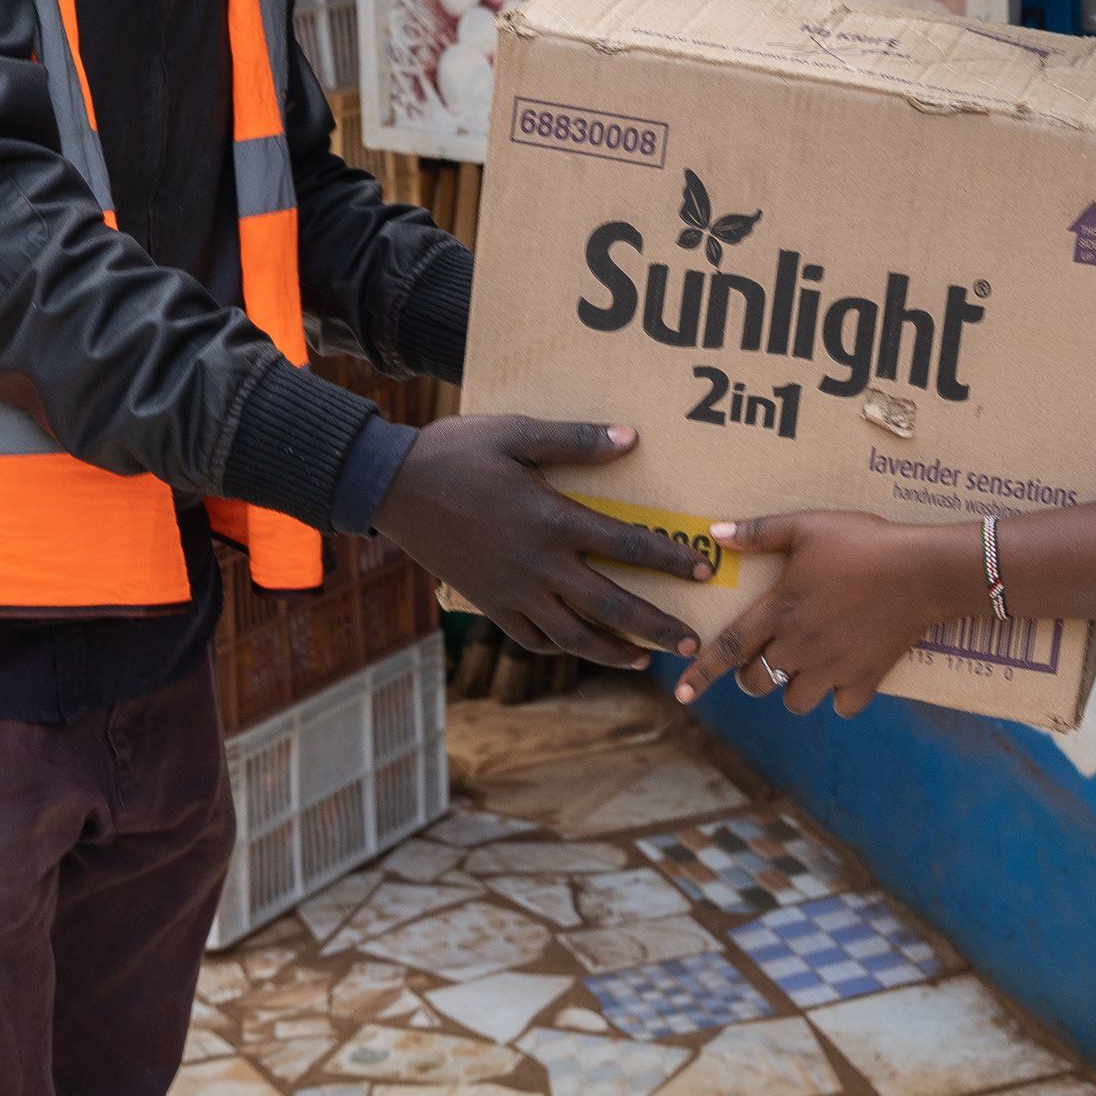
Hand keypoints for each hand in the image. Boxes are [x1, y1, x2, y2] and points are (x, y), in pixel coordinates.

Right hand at [376, 417, 713, 670]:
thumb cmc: (457, 452)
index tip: (702, 571)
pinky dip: (561, 648)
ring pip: (572, 636)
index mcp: (552, 520)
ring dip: (613, 652)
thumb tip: (631, 438)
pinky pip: (531, 638)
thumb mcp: (517, 433)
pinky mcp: (488, 603)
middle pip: (609, 606)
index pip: (626, 545)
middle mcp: (538, 565)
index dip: (669, 560)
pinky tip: (582, 648)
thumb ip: (575, 441)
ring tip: (644, 661)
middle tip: (690, 645)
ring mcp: (512, 591)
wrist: (392, 486)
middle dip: (654, 627)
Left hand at [671, 510, 978, 717]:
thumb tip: (714, 533)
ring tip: (807, 667)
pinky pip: (842, 707)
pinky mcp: (866, 679)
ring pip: (795, 702)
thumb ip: (759, 532)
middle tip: (766, 660)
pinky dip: (840, 697)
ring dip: (794, 690)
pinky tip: (846, 674)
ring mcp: (832, 666)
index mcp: (779, 610)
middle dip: (752, 677)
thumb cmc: (863, 542)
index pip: (727, 648)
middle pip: (756, 682)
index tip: (681, 695)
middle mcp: (799, 645)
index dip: (700, 674)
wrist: (921, 571)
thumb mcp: (807, 526)